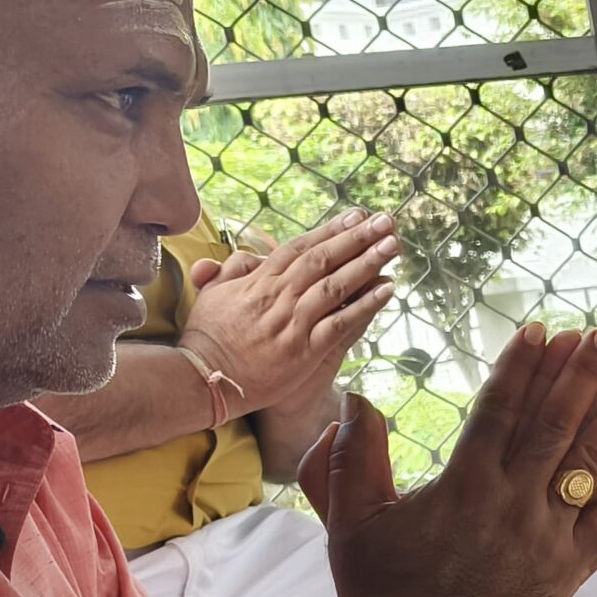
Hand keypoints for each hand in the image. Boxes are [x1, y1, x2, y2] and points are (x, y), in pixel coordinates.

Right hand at [180, 209, 401, 411]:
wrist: (205, 380)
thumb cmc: (209, 337)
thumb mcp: (213, 294)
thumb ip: (233, 270)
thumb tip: (251, 254)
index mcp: (259, 281)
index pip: (300, 248)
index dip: (330, 230)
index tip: (356, 216)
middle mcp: (278, 297)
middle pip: (322, 259)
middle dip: (356, 238)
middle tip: (385, 221)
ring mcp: (292, 323)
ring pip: (335, 286)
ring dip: (366, 263)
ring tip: (392, 245)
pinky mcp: (304, 350)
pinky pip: (340, 323)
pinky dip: (364, 306)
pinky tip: (386, 290)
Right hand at [298, 324, 596, 596]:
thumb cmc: (380, 592)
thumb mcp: (352, 520)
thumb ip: (352, 455)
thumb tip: (355, 397)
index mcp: (465, 486)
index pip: (503, 410)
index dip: (527, 368)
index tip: (547, 331)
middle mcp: (515, 507)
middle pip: (561, 429)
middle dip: (588, 379)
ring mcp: (550, 542)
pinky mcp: (572, 575)